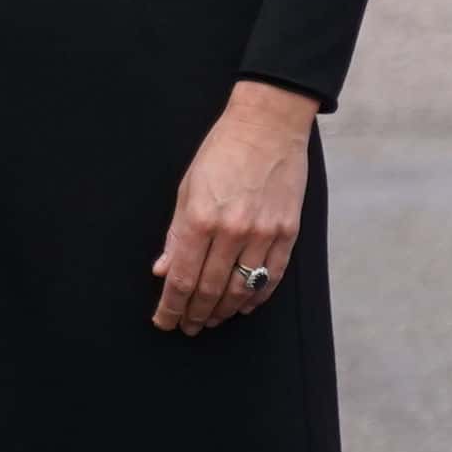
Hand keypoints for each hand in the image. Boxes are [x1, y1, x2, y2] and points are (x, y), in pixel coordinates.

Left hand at [151, 82, 315, 334]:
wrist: (267, 125)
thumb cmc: (221, 152)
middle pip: (211, 290)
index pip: (182, 279)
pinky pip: (272, 276)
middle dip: (194, 314)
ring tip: (210, 320)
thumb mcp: (187, 189)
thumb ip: (176, 234)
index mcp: (201, 220)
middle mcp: (232, 232)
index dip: (171, 306)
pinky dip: (256, 297)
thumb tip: (163, 270)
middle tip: (186, 326)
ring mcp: (264, 234)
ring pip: (241, 290)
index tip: (164, 321)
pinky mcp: (288, 232)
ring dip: (223, 311)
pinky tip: (244, 306)